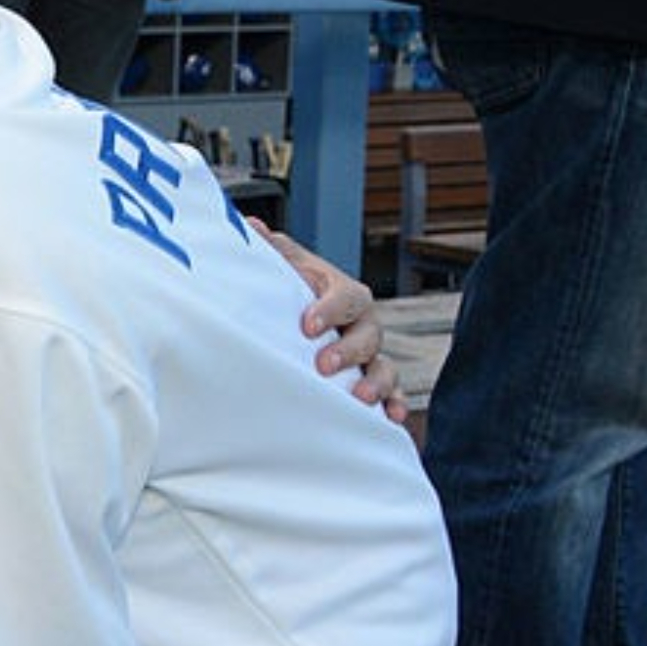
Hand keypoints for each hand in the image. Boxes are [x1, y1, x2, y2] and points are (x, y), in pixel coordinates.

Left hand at [251, 217, 405, 422]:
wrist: (299, 320)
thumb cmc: (292, 293)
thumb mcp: (283, 269)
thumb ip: (272, 251)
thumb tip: (251, 226)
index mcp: (342, 293)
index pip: (346, 296)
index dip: (330, 310)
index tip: (306, 325)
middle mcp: (362, 322)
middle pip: (369, 333)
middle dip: (349, 350)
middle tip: (323, 365)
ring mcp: (369, 353)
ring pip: (385, 365)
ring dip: (377, 381)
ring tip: (360, 397)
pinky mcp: (370, 379)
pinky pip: (392, 392)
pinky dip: (394, 404)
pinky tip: (389, 419)